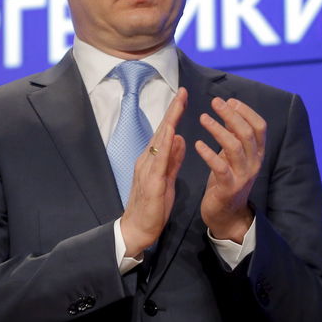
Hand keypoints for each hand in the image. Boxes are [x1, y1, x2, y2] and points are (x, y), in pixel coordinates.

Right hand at [120, 88, 186, 255]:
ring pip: (159, 140)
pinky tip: (171, 131)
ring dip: (169, 121)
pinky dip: (164, 144)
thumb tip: (180, 138)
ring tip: (179, 104)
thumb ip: (173, 159)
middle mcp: (147, 160)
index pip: (165, 133)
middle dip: (173, 111)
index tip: (184, 97)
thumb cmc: (152, 207)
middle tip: (183, 91)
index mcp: (153, 160)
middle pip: (161, 131)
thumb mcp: (167, 179)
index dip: (174, 114)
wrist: (137, 230)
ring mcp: (147, 169)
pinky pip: (158, 160)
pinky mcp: (150, 182)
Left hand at [196, 97, 265, 242]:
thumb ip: (234, 135)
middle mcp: (254, 163)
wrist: (227, 214)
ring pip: (234, 147)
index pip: (260, 127)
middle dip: (231, 115)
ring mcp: (243, 176)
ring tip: (203, 118)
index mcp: (257, 153)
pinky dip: (208, 153)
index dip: (246, 111)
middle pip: (247, 133)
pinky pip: (220, 167)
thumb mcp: (233, 156)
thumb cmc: (227, 180)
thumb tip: (229, 109)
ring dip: (218, 129)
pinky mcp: (228, 187)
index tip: (230, 100)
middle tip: (215, 102)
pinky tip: (197, 143)